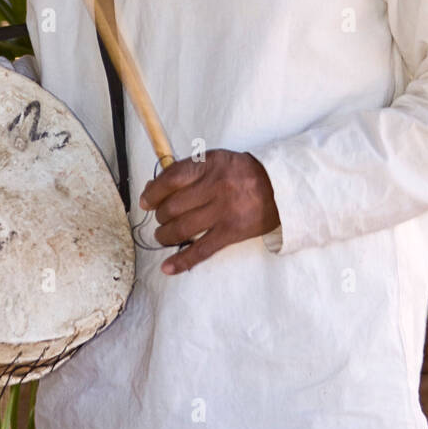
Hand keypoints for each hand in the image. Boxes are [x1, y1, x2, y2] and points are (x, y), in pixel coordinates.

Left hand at [138, 149, 279, 274]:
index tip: (146, 201)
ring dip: (165, 236)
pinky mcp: (232, 232)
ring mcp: (224, 211)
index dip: (153, 193)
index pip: (170, 179)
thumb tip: (152, 189)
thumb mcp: (217, 160)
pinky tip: (167, 268)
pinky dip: (182, 261)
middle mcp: (215, 187)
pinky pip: (201, 250)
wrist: (280, 187)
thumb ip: (187, 171)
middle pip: (173, 207)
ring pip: (182, 229)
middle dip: (160, 216)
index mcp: (209, 165)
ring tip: (163, 236)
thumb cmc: (242, 173)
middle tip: (161, 218)